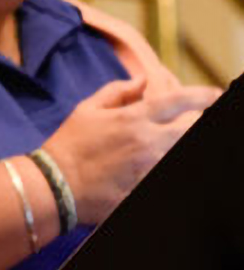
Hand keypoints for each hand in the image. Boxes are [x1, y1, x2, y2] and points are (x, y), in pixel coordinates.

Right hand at [42, 79, 218, 224]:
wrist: (54, 185)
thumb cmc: (68, 144)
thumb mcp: (86, 109)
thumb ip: (117, 91)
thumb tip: (142, 81)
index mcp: (132, 118)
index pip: (178, 101)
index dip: (201, 95)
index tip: (215, 93)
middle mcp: (146, 142)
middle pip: (190, 129)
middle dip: (197, 122)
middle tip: (193, 121)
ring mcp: (148, 168)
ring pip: (179, 151)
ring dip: (175, 144)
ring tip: (163, 143)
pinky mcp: (144, 188)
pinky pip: (164, 174)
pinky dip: (162, 164)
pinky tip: (150, 164)